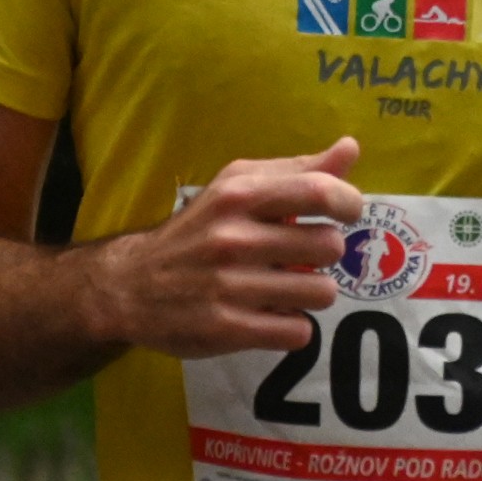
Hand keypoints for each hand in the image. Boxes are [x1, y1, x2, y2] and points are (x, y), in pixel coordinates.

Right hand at [84, 138, 363, 359]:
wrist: (130, 285)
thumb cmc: (199, 230)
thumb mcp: (236, 188)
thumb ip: (296, 171)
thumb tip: (350, 148)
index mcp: (237, 194)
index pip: (318, 192)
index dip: (348, 204)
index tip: (344, 215)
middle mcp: (233, 237)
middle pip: (329, 246)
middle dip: (324, 254)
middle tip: (299, 257)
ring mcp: (228, 286)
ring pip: (321, 292)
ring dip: (311, 293)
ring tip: (285, 287)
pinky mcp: (226, 329)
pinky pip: (298, 332)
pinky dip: (293, 327)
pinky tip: (271, 315)